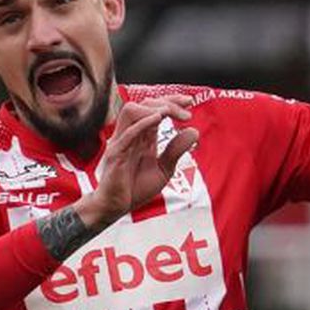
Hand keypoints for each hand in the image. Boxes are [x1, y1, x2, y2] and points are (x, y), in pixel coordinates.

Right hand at [86, 99, 198, 222]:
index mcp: (142, 135)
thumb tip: (194, 131)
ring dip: (152, 107)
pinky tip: (157, 119)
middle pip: (145, 103)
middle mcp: (131, 134)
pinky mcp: (115, 154)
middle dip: (167, 101)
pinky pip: (127, 134)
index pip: (155, 107)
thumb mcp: (163, 169)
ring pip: (131, 110)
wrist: (115, 207)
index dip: (172, 101)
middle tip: (186, 109)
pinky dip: (142, 123)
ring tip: (170, 113)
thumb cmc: (135, 189)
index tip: (189, 102)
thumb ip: (176, 151)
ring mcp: (121, 142)